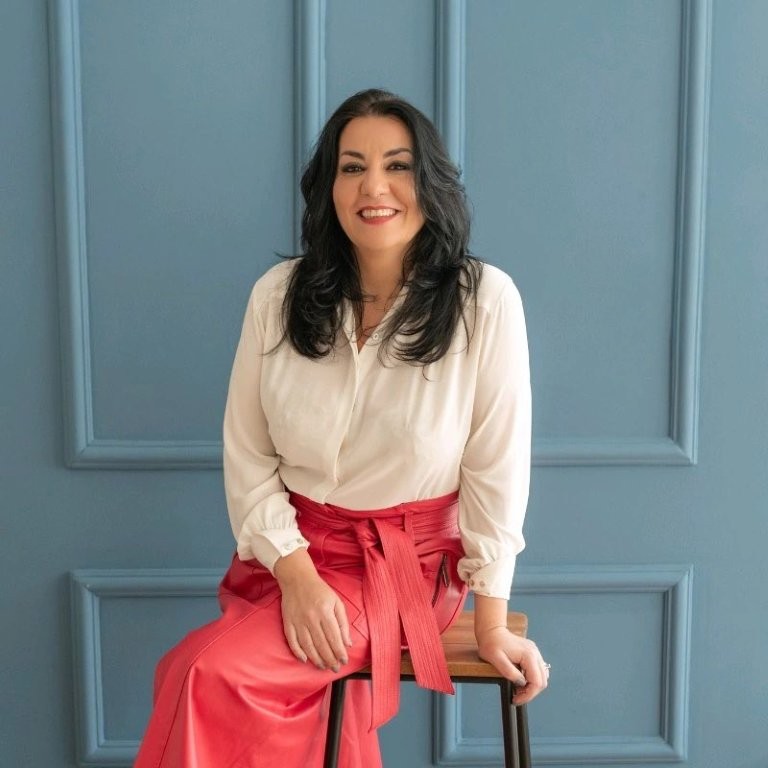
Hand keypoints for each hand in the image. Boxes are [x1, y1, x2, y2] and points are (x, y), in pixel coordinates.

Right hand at [274, 550, 351, 670]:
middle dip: (330, 659)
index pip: (334, 637)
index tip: (344, 661)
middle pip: (321, 644)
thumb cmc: (320, 591)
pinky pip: (292, 641)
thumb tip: (347, 643)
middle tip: (335, 668)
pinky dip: (298, 652)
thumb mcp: (336, 602)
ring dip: (316, 659)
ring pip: (307, 646)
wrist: (297, 579)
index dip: (339, 651)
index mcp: (325, 612)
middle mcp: (311, 618)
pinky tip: (305, 660)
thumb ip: (343, 623)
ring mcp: (298, 621)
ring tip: (323, 666)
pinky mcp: (287, 622)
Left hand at [476, 626, 548, 704]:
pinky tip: (520, 680)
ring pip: (541, 676)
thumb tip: (521, 683)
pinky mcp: (531, 653)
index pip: (537, 682)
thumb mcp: (496, 660)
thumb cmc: (491, 643)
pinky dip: (531, 679)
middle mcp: (535, 653)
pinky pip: (537, 670)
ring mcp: (534, 652)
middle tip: (516, 696)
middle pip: (542, 681)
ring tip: (517, 689)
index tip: (516, 699)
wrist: (491, 630)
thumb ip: (509, 672)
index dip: (528, 695)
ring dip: (531, 686)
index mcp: (528, 655)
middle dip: (530, 692)